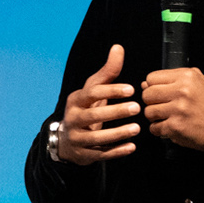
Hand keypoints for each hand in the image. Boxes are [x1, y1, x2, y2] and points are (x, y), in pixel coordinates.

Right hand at [53, 45, 140, 163]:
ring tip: (137, 128)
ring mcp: (77, 138)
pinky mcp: (83, 154)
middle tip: (137, 108)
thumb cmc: (85, 109)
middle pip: (93, 116)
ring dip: (117, 133)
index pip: (92, 93)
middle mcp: (73, 119)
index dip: (111, 91)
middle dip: (115, 112)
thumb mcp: (93, 89)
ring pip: (96, 138)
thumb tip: (118, 48)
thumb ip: (108, 71)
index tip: (131, 89)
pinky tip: (131, 147)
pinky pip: (100, 154)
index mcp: (76, 100)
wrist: (66, 139)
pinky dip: (116, 152)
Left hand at [141, 66, 203, 149]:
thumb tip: (146, 83)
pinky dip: (159, 130)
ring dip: (154, 117)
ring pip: (148, 112)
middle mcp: (182, 92)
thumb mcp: (200, 82)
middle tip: (161, 106)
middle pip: (147, 94)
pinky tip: (169, 126)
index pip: (152, 78)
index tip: (159, 92)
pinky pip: (154, 128)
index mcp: (187, 78)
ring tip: (166, 117)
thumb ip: (174, 78)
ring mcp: (178, 110)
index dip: (152, 86)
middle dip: (151, 102)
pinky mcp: (175, 126)